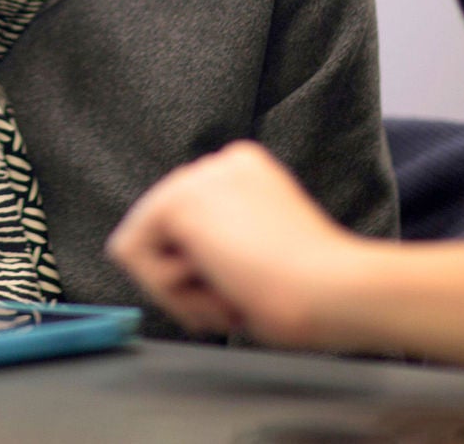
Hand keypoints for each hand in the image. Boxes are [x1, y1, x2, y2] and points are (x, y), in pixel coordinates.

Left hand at [106, 140, 371, 347]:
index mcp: (245, 171)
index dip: (204, 273)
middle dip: (188, 281)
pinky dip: (163, 288)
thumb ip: (226, 245)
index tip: (246, 289)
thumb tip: (174, 262)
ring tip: (231, 293)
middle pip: (159, 235)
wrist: (334, 289)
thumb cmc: (315, 291)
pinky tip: (215, 285)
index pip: (188, 226)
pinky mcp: (177, 203)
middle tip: (238, 299)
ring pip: (141, 246)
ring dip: (179, 290)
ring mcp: (195, 178)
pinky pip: (128, 253)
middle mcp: (216, 164)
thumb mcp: (265, 252)